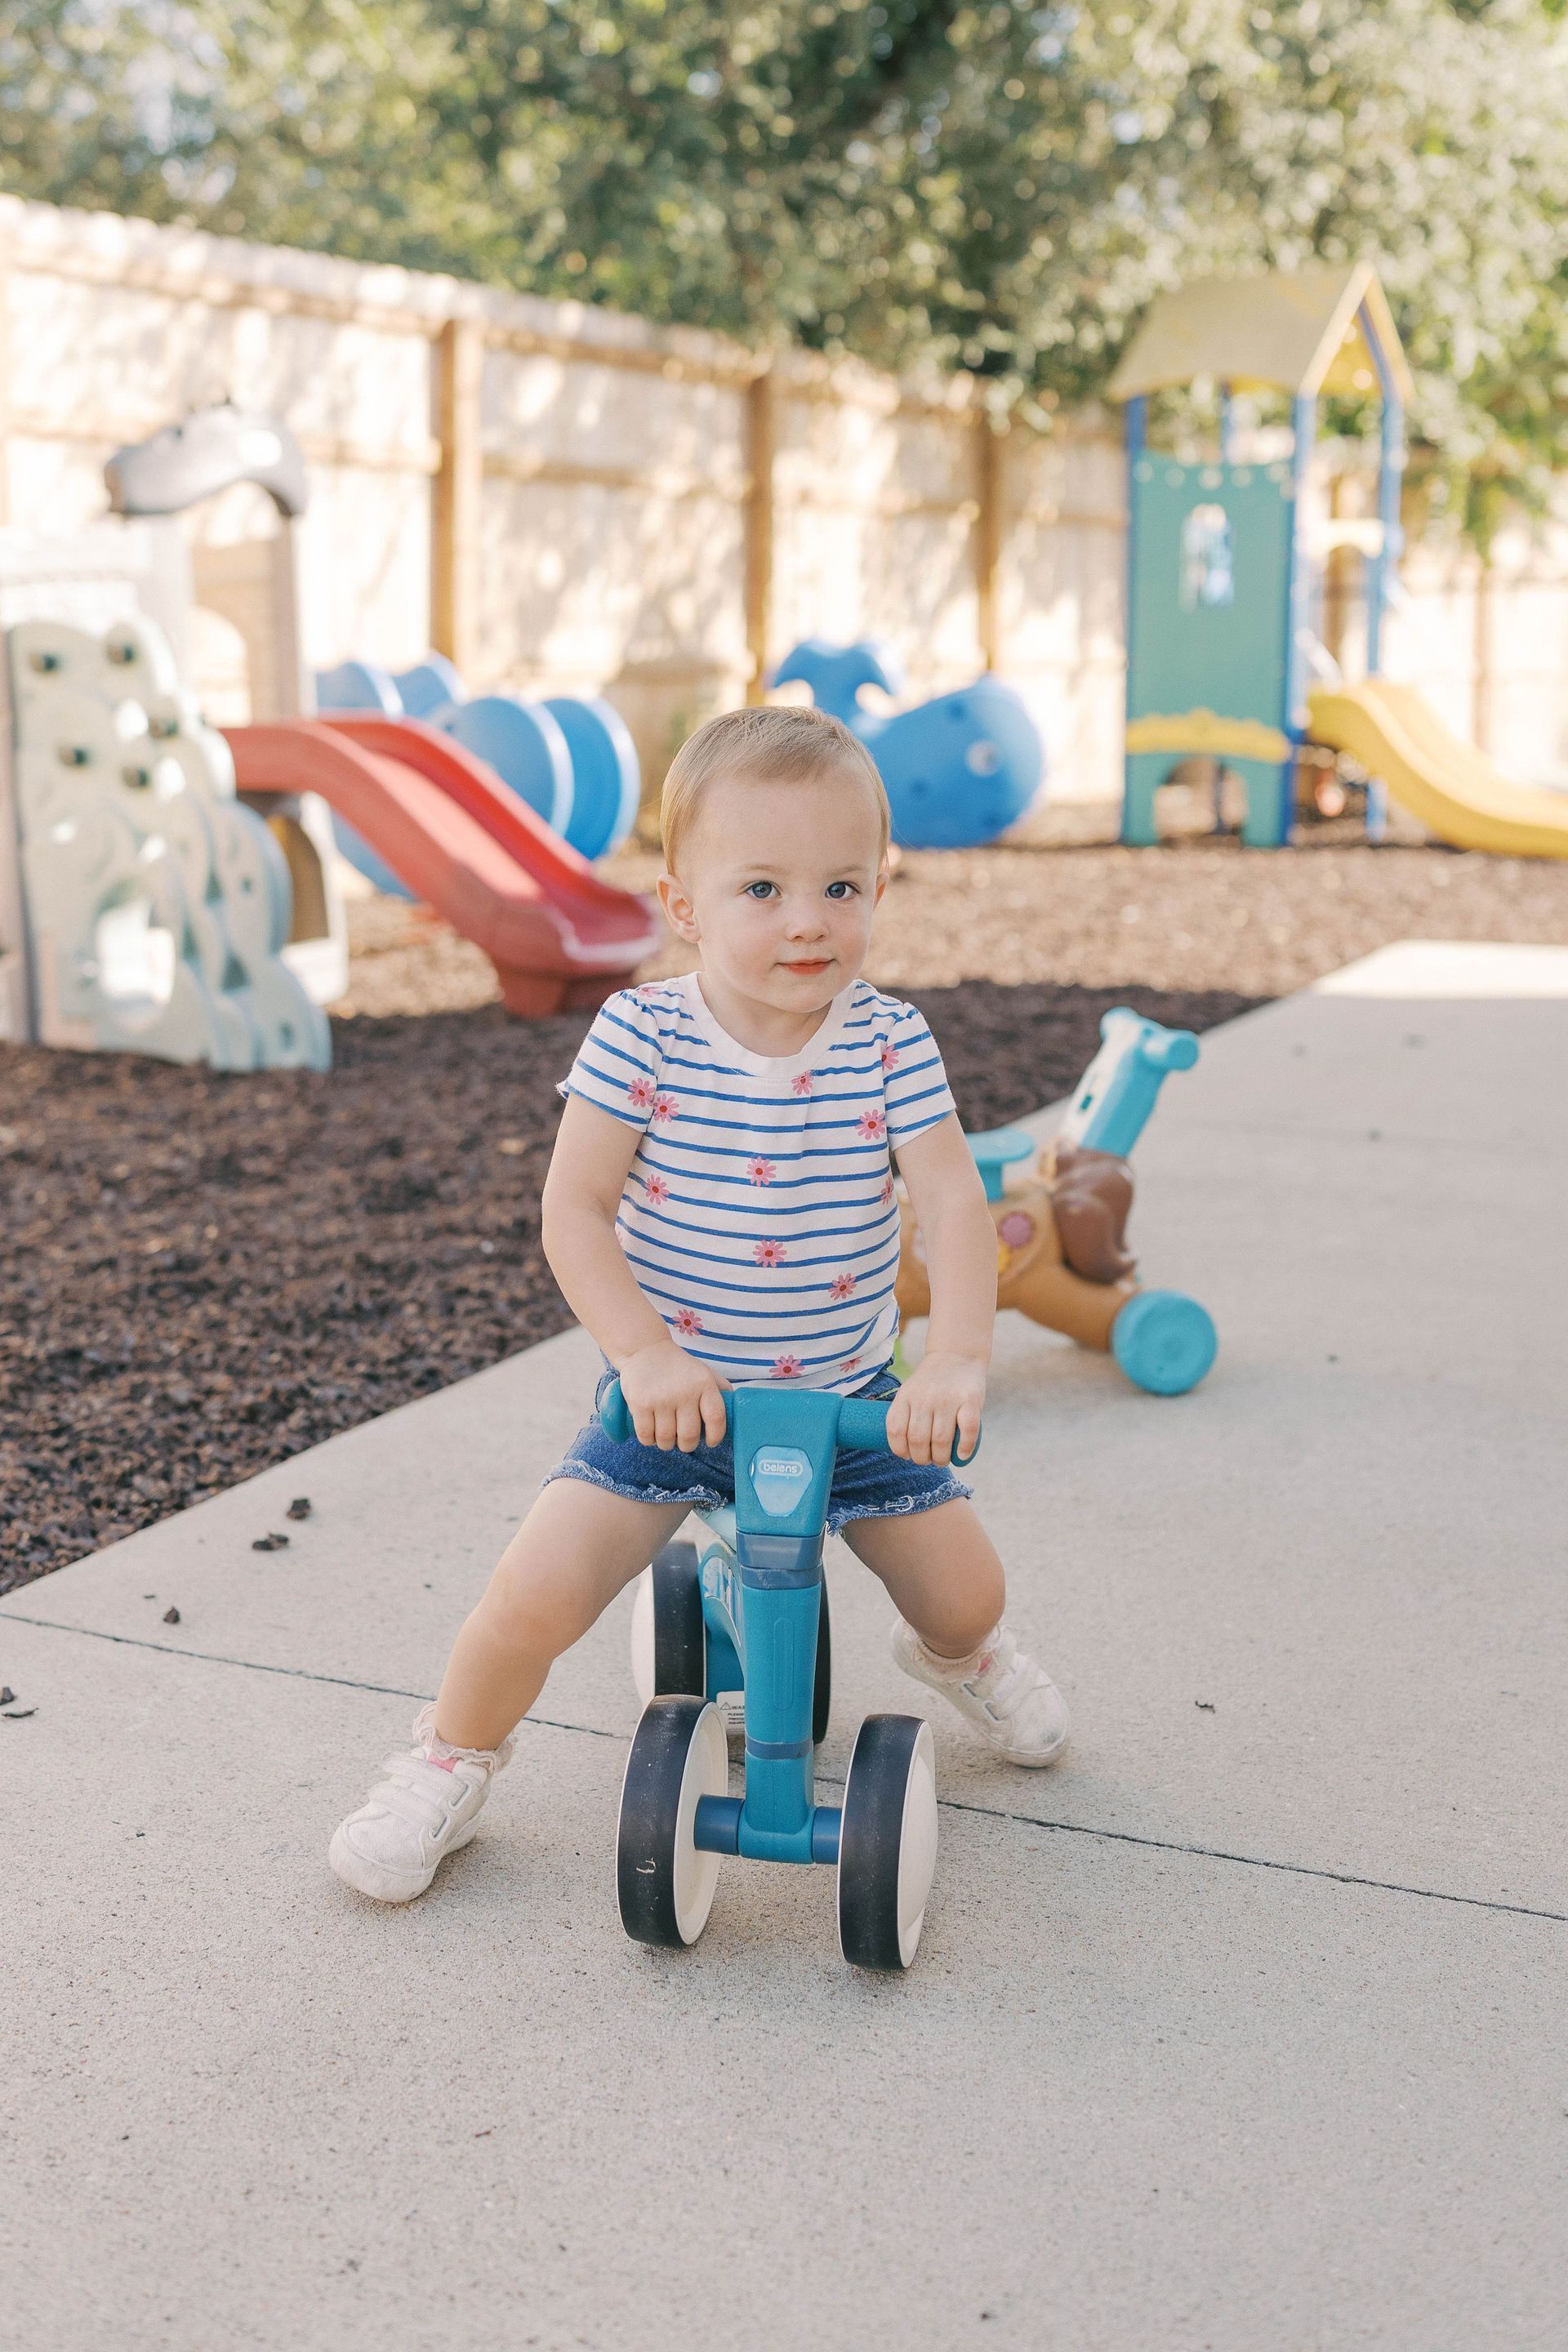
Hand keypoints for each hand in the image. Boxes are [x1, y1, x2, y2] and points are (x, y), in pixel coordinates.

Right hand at [618, 1339, 728, 1451]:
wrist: (644, 1350)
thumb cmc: (678, 1367)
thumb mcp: (704, 1371)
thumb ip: (721, 1388)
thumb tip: (737, 1410)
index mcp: (704, 1384)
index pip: (716, 1419)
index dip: (716, 1436)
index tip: (711, 1442)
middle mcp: (684, 1392)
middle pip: (689, 1436)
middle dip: (687, 1445)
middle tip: (684, 1441)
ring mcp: (661, 1399)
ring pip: (666, 1439)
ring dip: (666, 1444)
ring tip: (666, 1436)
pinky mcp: (640, 1404)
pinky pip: (646, 1436)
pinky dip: (649, 1440)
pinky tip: (651, 1433)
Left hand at [885, 1351, 984, 1466]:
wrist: (956, 1355)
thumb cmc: (931, 1382)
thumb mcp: (910, 1390)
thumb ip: (906, 1414)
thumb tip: (904, 1450)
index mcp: (906, 1396)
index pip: (896, 1430)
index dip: (900, 1450)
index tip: (908, 1456)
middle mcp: (925, 1397)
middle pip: (918, 1440)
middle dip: (922, 1459)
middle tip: (929, 1460)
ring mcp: (948, 1399)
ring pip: (941, 1440)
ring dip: (941, 1458)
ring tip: (942, 1460)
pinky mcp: (970, 1400)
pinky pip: (967, 1431)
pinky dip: (964, 1448)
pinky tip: (961, 1455)